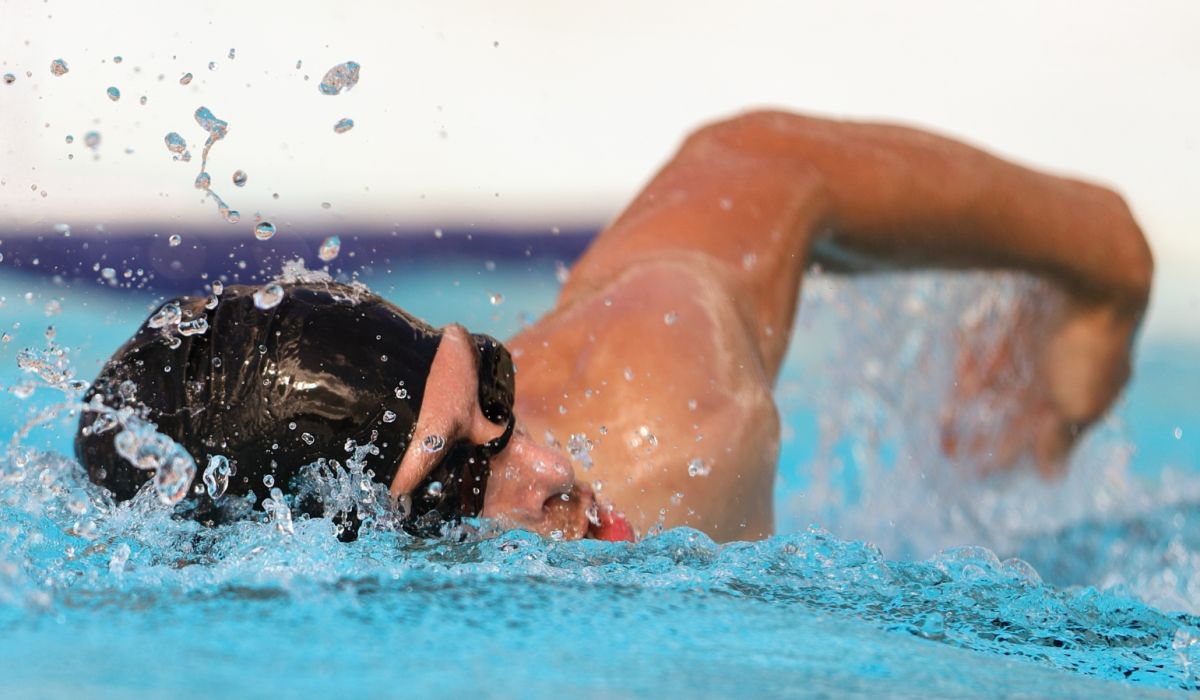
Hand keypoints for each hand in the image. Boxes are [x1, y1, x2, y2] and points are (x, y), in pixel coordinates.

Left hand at [941, 281, 1142, 476]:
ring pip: (1000, 379)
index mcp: (1086, 392)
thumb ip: (1061, 437)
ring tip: (941, 425)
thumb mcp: (1078, 402)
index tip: (980, 474)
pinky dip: (972, 367)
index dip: (1012, 453)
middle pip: (1016, 407)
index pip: (1043, 433)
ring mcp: (1042, 337)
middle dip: (984, 431)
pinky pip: (991, 346)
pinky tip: (952, 385)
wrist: (1088, 265)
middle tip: (947, 452)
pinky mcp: (1021, 311)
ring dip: (971, 404)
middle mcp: (1064, 365)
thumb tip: (1050, 475)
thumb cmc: (1088, 342)